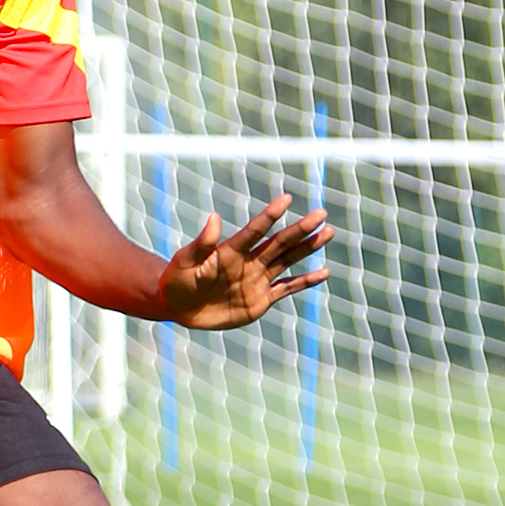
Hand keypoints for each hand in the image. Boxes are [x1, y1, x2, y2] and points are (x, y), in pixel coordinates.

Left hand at [157, 195, 331, 329]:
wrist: (178, 306)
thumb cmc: (177, 280)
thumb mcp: (185, 262)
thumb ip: (201, 243)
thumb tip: (214, 217)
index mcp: (230, 250)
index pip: (255, 230)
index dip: (270, 215)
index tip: (286, 199)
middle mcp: (248, 261)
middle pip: (279, 243)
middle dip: (300, 229)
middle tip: (321, 213)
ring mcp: (257, 279)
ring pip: (288, 260)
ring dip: (307, 247)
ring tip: (327, 232)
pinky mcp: (260, 300)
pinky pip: (287, 288)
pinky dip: (305, 281)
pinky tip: (323, 272)